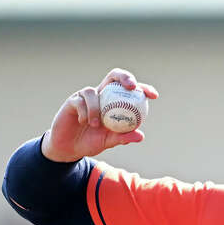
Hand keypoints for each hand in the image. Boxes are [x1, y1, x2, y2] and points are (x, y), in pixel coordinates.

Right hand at [41, 68, 159, 162]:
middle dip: (124, 77)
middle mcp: (101, 95)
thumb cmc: (92, 142)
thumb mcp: (110, 141)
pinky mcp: (72, 101)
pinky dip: (85, 113)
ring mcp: (85, 97)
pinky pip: (80, 101)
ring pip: (93, 91)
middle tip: (131, 86)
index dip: (142, 88)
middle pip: (113, 76)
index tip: (153, 95)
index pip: (129, 90)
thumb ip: (123, 137)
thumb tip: (140, 135)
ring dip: (96, 108)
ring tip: (96, 125)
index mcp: (114, 103)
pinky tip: (85, 123)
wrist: (69, 148)